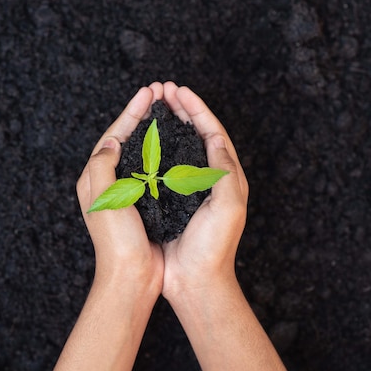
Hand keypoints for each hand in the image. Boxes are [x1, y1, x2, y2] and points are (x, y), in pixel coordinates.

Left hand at [76, 85, 163, 294]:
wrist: (132, 275)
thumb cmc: (117, 240)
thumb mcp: (103, 198)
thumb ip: (102, 165)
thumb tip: (111, 140)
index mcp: (94, 177)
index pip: (113, 135)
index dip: (131, 112)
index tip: (149, 93)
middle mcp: (108, 182)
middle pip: (126, 139)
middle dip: (142, 115)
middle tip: (160, 94)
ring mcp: (126, 192)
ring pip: (140, 152)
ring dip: (153, 131)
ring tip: (169, 112)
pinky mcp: (143, 202)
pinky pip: (152, 170)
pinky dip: (163, 153)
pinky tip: (176, 146)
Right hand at [155, 83, 286, 370]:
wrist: (194, 280)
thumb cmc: (214, 246)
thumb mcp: (228, 206)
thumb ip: (224, 171)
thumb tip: (213, 137)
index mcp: (225, 176)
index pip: (212, 132)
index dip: (196, 109)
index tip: (178, 91)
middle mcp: (208, 178)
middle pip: (195, 134)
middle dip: (180, 110)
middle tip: (162, 90)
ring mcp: (187, 188)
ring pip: (178, 147)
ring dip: (167, 124)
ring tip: (152, 106)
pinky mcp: (170, 199)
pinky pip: (162, 166)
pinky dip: (154, 148)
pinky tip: (141, 140)